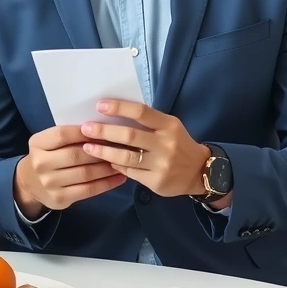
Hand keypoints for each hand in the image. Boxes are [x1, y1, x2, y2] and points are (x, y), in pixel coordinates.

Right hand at [13, 125, 127, 218]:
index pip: (61, 135)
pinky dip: (107, 183)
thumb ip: (67, 136)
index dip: (83, 132)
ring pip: (85, 173)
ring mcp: (49, 182)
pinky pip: (88, 189)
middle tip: (120, 145)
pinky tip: (119, 177)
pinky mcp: (60, 198)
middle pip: (75, 155)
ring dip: (107, 167)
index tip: (103, 128)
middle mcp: (41, 163)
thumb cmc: (47, 156)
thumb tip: (101, 128)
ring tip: (122, 161)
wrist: (29, 184)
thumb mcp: (48, 142)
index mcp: (37, 144)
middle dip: (100, 150)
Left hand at [80, 100, 211, 198]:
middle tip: (86, 128)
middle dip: (104, 131)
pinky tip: (104, 162)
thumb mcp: (168, 127)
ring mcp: (161, 164)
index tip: (99, 106)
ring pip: (126, 157)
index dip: (119, 107)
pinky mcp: (156, 181)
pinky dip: (115, 166)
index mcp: (168, 125)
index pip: (141, 112)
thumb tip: (112, 114)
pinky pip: (129, 172)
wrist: (200, 172)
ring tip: (87, 147)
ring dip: (103, 151)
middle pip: (130, 136)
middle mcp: (166, 144)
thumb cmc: (178, 144)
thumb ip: (146, 122)